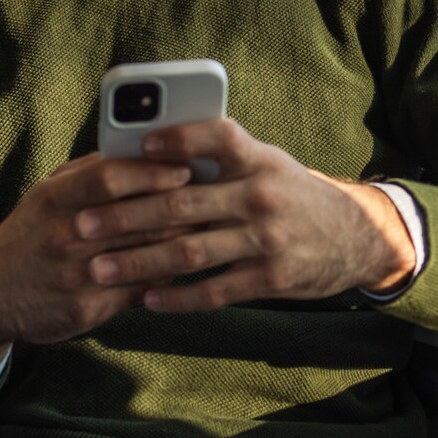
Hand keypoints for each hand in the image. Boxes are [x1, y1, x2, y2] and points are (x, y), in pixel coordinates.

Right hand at [0, 153, 195, 383]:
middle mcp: (64, 238)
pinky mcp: (85, 311)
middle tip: (214, 198)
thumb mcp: (49, 192)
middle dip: (180, 208)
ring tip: (210, 229)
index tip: (185, 166)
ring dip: (181, 243)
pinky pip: (138, 292)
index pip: (110, 177)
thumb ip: (91, 171)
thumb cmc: (30, 232)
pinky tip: (184, 267)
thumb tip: (142, 148)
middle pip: (137, 218)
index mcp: (55, 200)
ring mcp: (75, 278)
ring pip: (144, 257)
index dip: (152, 171)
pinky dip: (165, 278)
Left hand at [69, 118, 415, 311]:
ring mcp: (266, 239)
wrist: (355, 236)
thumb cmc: (292, 193)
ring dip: (138, 262)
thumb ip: (220, 159)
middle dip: (125, 216)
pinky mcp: (271, 278)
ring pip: (189, 252)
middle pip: (183, 204)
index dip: (179, 139)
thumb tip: (150, 152)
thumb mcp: (268, 163)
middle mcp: (261, 195)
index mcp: (258, 159)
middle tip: (82, 225)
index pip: (218, 137)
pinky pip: (214, 291)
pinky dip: (177, 297)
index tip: (138, 146)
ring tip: (98, 269)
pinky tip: (146, 300)